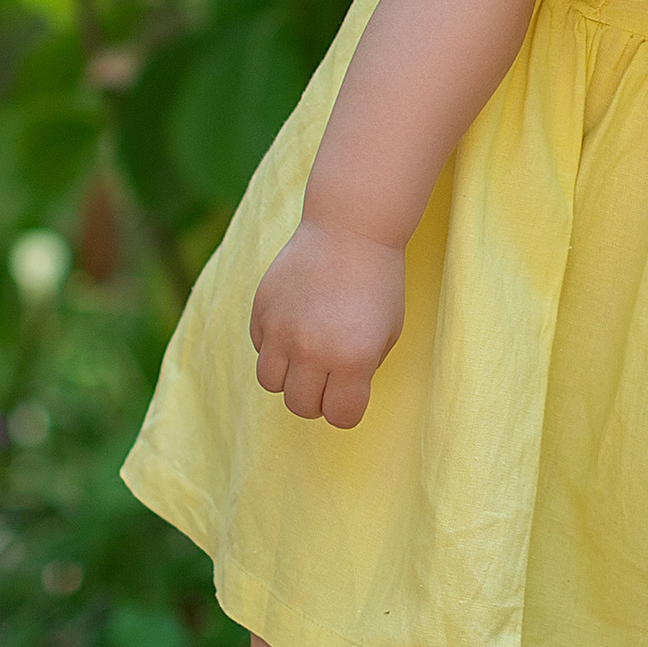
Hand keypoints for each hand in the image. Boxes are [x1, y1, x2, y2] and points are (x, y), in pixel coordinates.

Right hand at [249, 218, 406, 428]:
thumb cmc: (378, 283)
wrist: (350, 229)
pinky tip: (295, 324)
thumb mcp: (387, 333)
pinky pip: (260, 349)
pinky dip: (274, 346)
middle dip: (317, 399)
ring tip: (307, 355)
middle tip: (329, 376)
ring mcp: (282, 331)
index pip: (341, 416)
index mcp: (353, 360)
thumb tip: (336, 393)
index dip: (348, 408)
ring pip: (271, 383)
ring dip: (290, 377)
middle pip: (301, 407)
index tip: (352, 393)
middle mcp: (313, 351)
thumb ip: (362, 369)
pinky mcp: (261, 312)